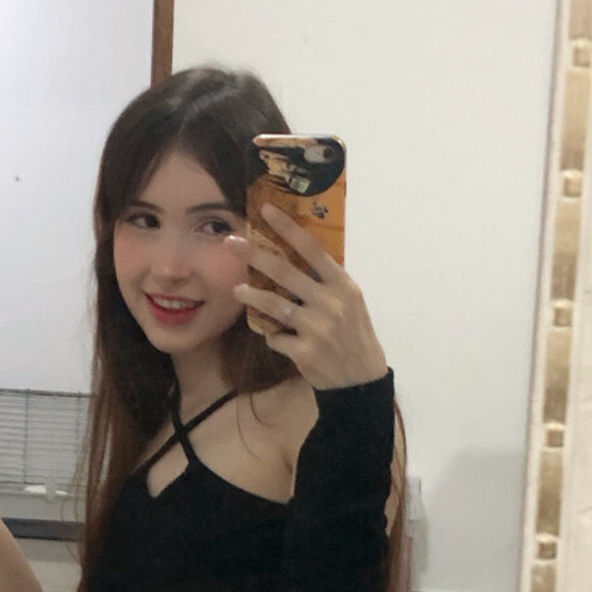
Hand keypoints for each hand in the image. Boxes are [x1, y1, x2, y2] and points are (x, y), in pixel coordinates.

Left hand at [227, 203, 387, 390]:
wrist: (360, 381)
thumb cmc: (354, 336)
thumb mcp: (350, 303)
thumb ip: (326, 283)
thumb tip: (293, 258)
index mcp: (343, 286)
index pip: (313, 249)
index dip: (288, 228)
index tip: (266, 210)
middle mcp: (330, 303)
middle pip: (285, 272)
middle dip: (255, 255)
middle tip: (231, 243)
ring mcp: (317, 328)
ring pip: (274, 304)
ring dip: (252, 296)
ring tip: (237, 289)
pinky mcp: (304, 351)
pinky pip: (275, 337)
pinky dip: (273, 336)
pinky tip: (277, 337)